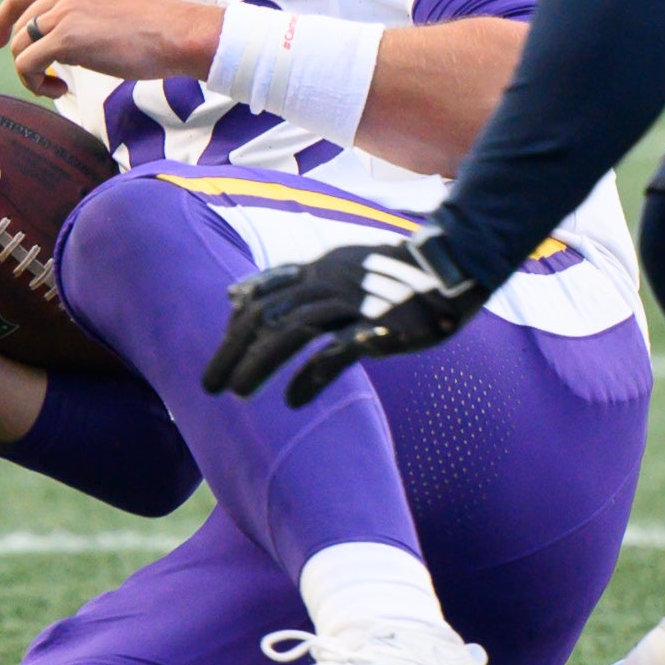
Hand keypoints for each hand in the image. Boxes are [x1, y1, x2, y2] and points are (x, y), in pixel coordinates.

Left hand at [0, 0, 216, 98]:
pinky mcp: (66, 38)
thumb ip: (82, 7)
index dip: (2, 19)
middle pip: (17, 26)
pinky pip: (27, 64)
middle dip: (23, 56)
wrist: (177, 33)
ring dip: (30, 73)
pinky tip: (59, 90)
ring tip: (54, 87)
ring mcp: (64, 11)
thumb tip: (61, 34)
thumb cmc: (154, 25)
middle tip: (44, 78)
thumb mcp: (110, 0)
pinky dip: (34, 83)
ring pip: (19, 47)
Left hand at [202, 234, 494, 406]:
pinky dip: (312, 375)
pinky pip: (338, 351)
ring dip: (261, 363)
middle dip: (234, 350)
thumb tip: (235, 294)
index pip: (264, 293)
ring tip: (239, 393)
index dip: (237, 324)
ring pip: (294, 331)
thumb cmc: (398, 273)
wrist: (455, 265)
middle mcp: (330, 281)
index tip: (224, 352)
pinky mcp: (381, 325)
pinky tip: (293, 400)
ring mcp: (355, 302)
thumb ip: (293, 280)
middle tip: (210, 386)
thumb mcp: (339, 267)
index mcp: (320, 268)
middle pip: (269, 314)